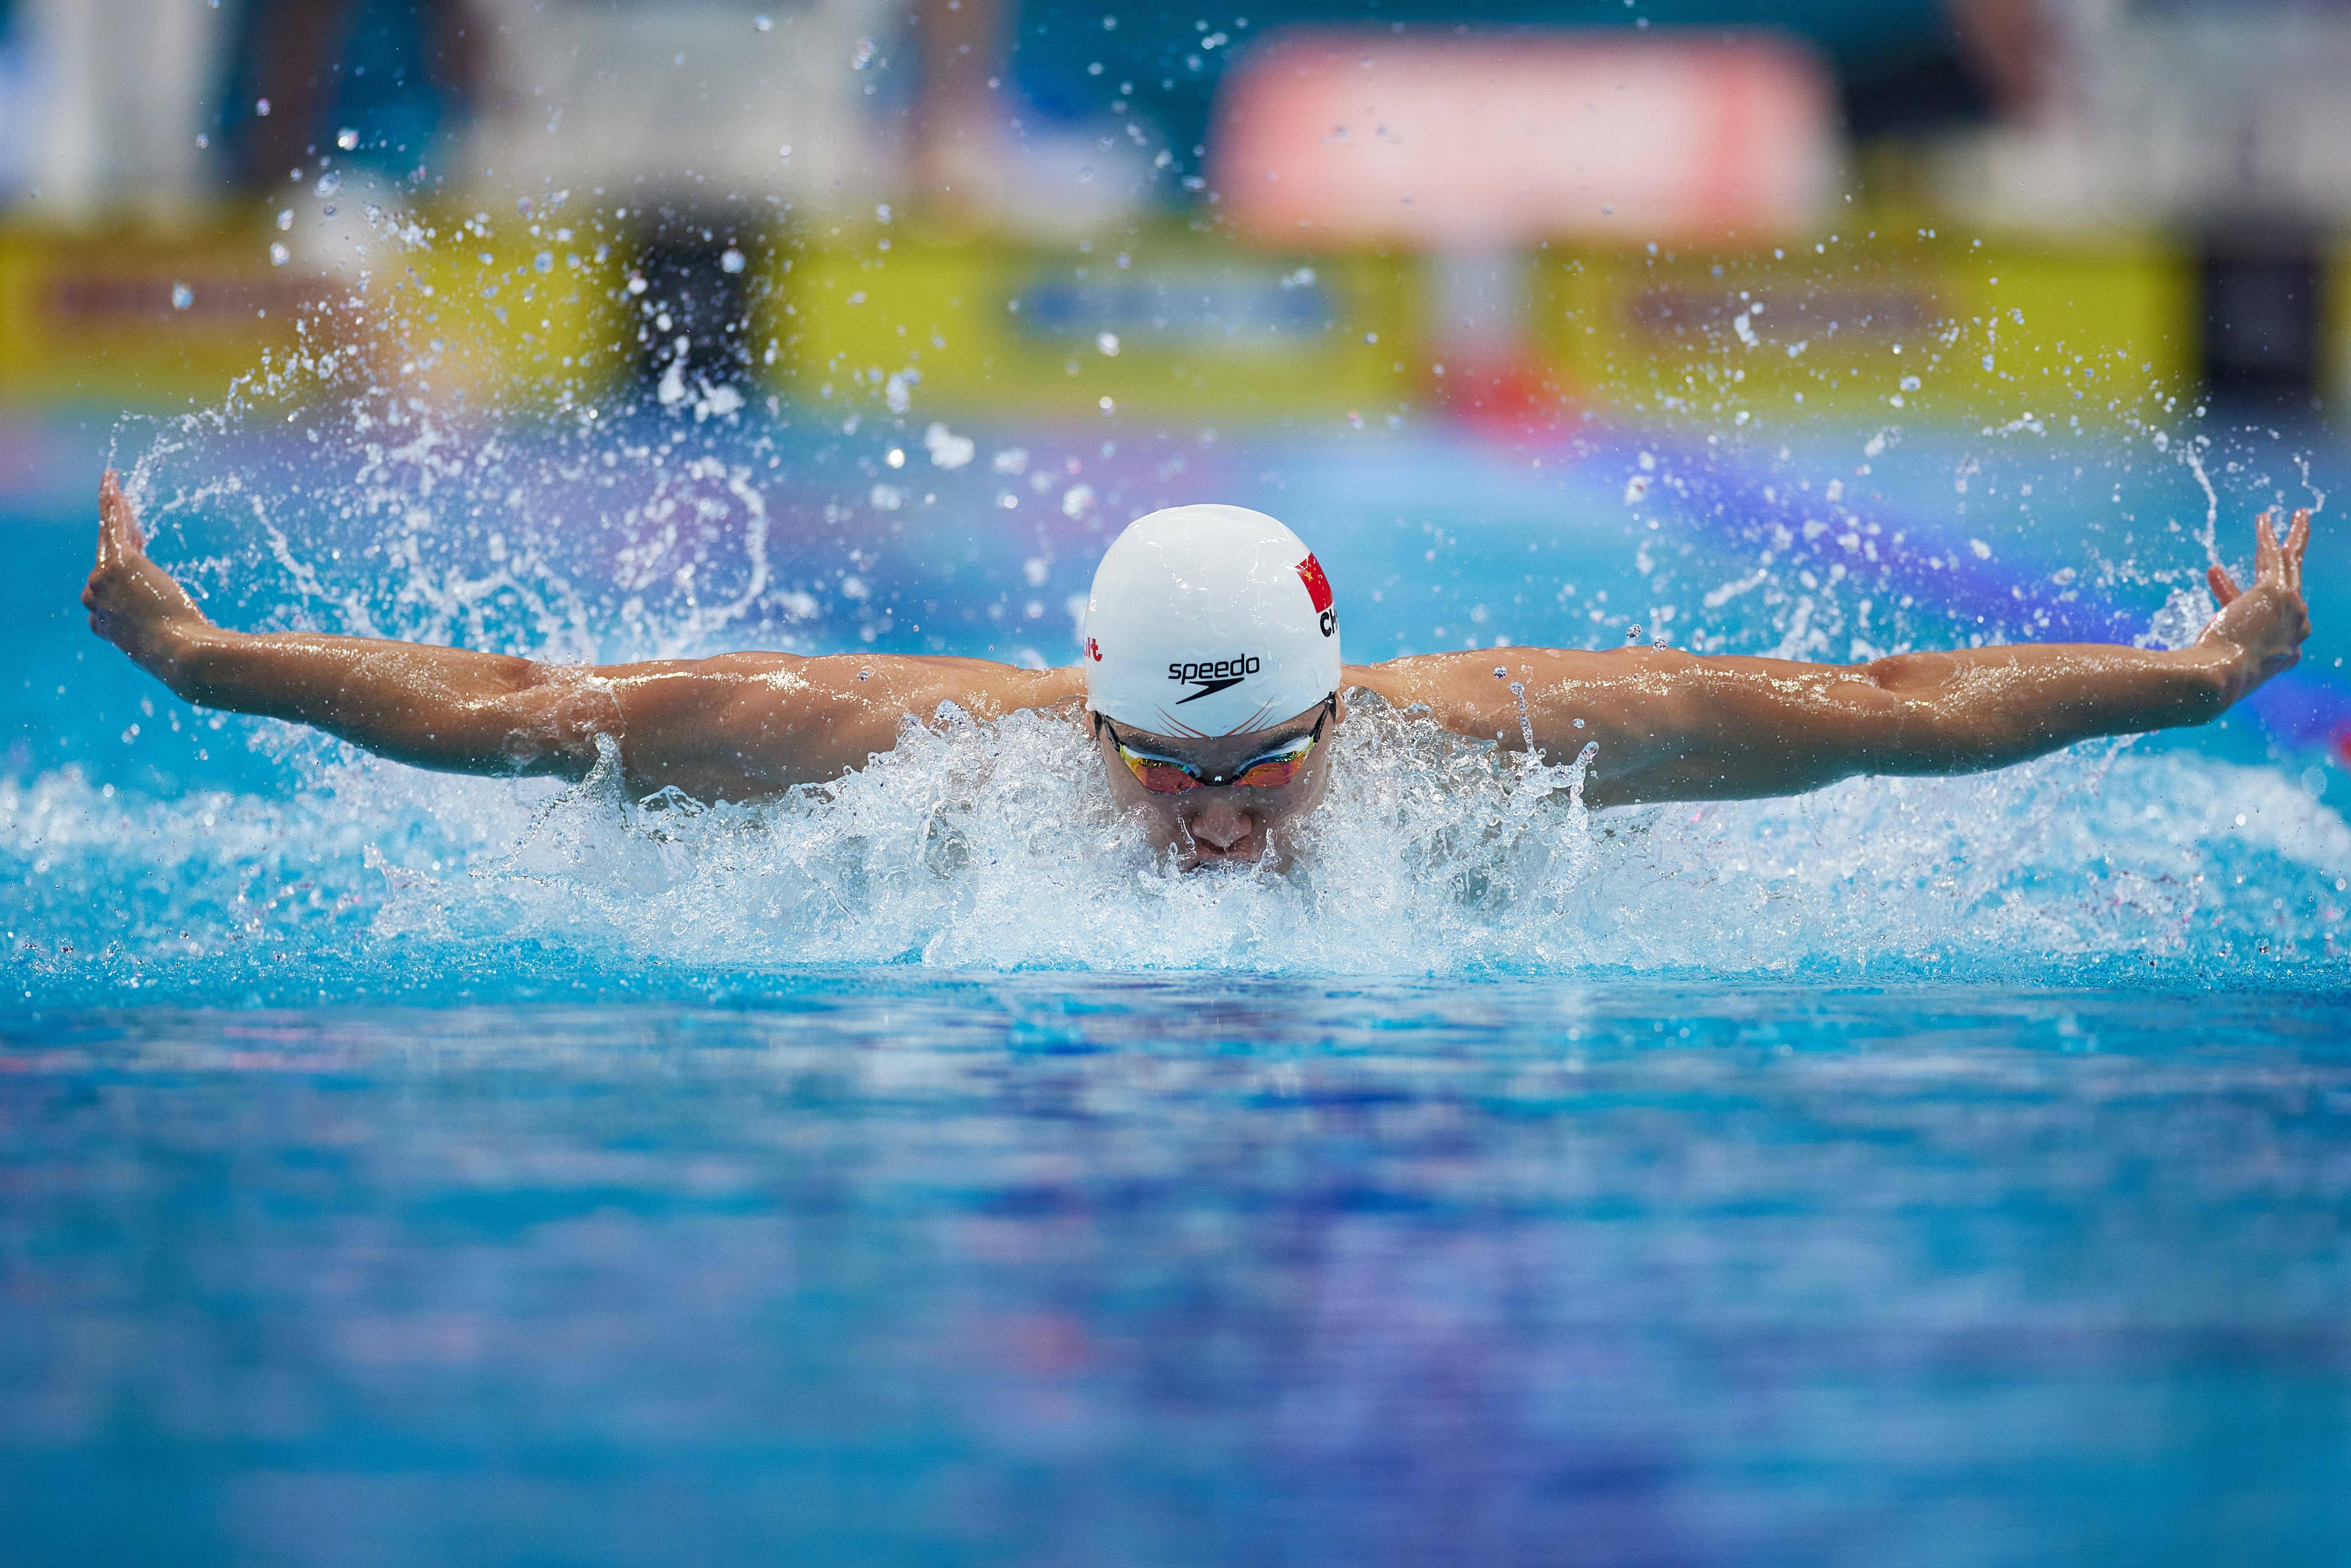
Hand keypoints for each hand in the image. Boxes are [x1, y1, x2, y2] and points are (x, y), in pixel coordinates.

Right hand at [83, 470, 210, 683]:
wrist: (183, 657)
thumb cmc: (184, 660)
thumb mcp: (166, 650)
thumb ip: (160, 639)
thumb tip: (178, 645)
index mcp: (106, 625)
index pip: (110, 589)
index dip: (126, 569)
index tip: (137, 551)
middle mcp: (96, 601)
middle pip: (108, 560)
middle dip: (120, 536)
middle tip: (126, 512)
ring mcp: (103, 581)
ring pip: (110, 539)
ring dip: (116, 513)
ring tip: (115, 488)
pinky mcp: (119, 564)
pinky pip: (112, 524)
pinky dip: (110, 501)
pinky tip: (111, 480)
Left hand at [2198, 507, 2311, 699]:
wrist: (2216, 682)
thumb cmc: (2206, 682)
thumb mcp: (2212, 664)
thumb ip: (2209, 651)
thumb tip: (2168, 664)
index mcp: (2281, 653)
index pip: (2262, 618)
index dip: (2232, 594)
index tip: (2212, 574)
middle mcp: (2295, 631)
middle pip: (2295, 586)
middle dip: (2294, 561)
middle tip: (2295, 541)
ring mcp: (2290, 610)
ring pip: (2292, 565)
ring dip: (2295, 537)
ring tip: (2298, 516)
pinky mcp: (2275, 593)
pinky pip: (2272, 556)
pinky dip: (2267, 536)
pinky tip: (2263, 518)